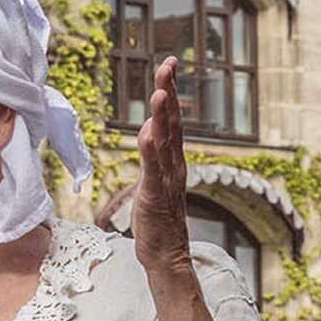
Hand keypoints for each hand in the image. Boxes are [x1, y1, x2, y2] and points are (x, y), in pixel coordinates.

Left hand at [132, 56, 193, 286]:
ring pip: (165, 142)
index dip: (170, 92)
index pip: (172, 120)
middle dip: (168, 92)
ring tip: (160, 91)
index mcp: (172, 161)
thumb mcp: (152, 181)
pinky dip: (150, 151)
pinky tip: (147, 133)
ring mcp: (166, 181)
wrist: (167, 256)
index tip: (168, 66)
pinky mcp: (154, 197)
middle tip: (167, 65)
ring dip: (163, 116)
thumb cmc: (158, 220)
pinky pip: (152, 171)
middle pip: (172, 123)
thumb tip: (148, 130)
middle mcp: (173, 166)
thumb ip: (152, 156)